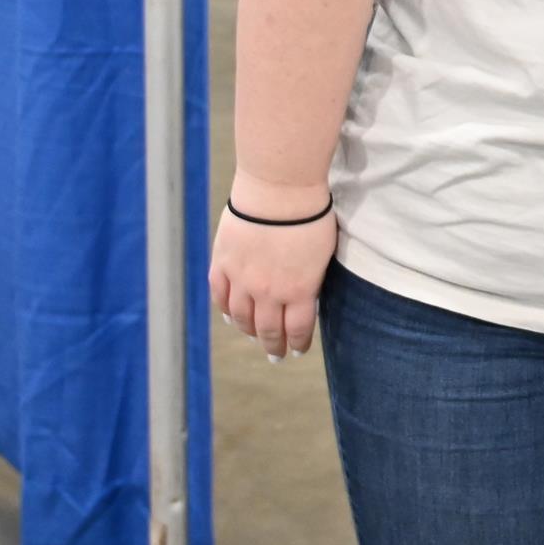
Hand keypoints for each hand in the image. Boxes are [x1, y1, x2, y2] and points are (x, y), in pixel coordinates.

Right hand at [208, 178, 338, 360]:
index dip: (296, 344)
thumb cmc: (311, 216)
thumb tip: (305, 295)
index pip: (296, 330)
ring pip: (241, 317)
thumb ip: (311, 280)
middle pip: (267, 330)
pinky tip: (230, 316)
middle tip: (275, 355)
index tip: (296, 351)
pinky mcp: (223, 263)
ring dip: (248, 330)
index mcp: (299, 291)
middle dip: (273, 345)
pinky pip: (220, 295)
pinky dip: (225, 309)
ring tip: (253, 336)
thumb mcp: (323, 254)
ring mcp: (242, 279)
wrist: (279, 190)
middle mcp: (268, 293)